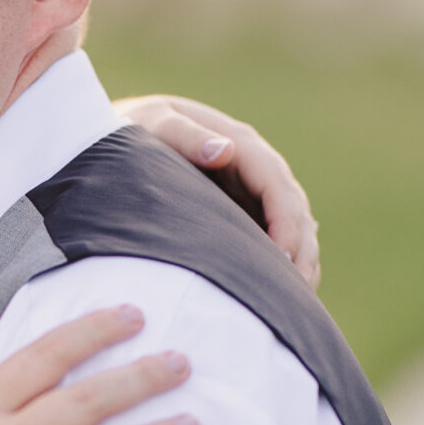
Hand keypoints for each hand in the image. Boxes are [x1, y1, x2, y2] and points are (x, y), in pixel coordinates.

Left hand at [120, 93, 318, 286]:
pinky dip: (284, 262)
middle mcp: (254, 166)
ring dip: (299, 259)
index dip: (285, 219)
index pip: (276, 182)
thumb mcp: (156, 124)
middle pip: (293, 207)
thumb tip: (224, 150)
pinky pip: (273, 235)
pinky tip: (283, 293)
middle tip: (299, 290)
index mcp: (240, 143)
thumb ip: (185, 136)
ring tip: (295, 300)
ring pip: (292, 224)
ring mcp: (252, 189)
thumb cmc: (137, 129)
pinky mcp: (243, 209)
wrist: (123, 132)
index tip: (283, 256)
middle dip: (300, 248)